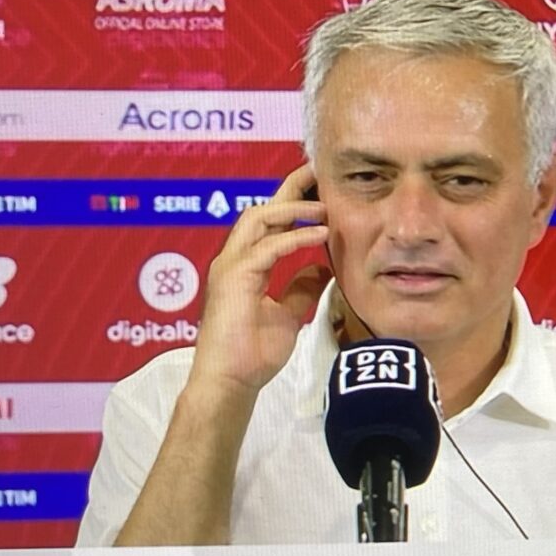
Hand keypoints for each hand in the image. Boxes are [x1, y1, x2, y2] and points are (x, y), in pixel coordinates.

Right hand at [187, 164, 332, 394]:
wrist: (232, 383)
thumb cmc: (252, 354)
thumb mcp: (288, 314)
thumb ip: (301, 288)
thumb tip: (323, 267)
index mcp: (244, 266)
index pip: (268, 222)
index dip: (292, 201)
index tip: (319, 186)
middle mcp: (233, 260)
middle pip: (260, 209)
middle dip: (289, 189)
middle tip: (319, 173)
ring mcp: (230, 268)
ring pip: (258, 219)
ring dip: (293, 208)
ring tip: (326, 205)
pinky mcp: (233, 280)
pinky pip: (268, 248)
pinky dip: (295, 237)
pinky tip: (320, 233)